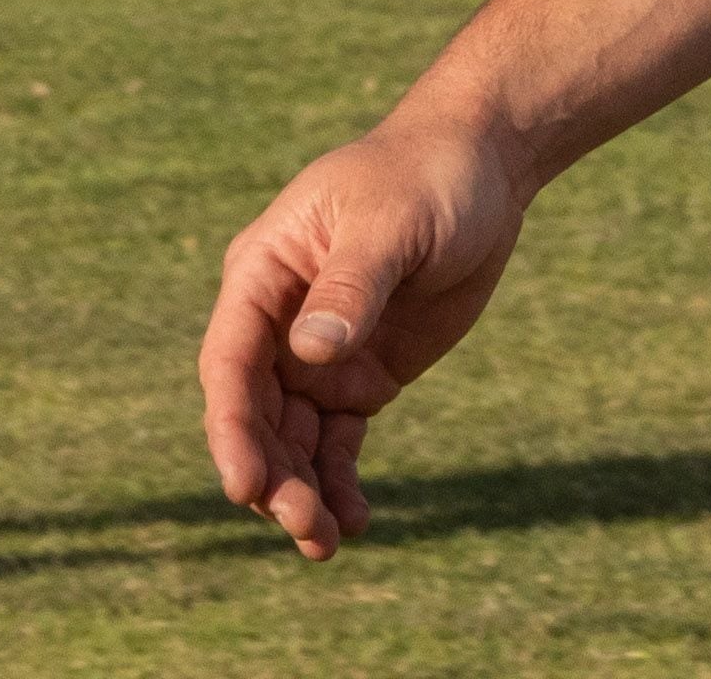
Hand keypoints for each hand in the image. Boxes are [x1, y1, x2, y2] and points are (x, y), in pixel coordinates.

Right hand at [197, 114, 537, 559]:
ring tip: (328, 542)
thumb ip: (352, 285)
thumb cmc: (427, 176)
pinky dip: (338, 482)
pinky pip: (336, 443)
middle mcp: (277, 323)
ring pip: (291, 440)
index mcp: (263, 274)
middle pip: (255, 415)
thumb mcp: (392, 223)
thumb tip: (309, 353)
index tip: (245, 485)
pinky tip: (354, 521)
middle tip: (304, 527)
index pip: (229, 362)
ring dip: (300, 491)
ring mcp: (316, 355)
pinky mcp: (361, 376)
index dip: (231, 428)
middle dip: (271, 475)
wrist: (481, 168)